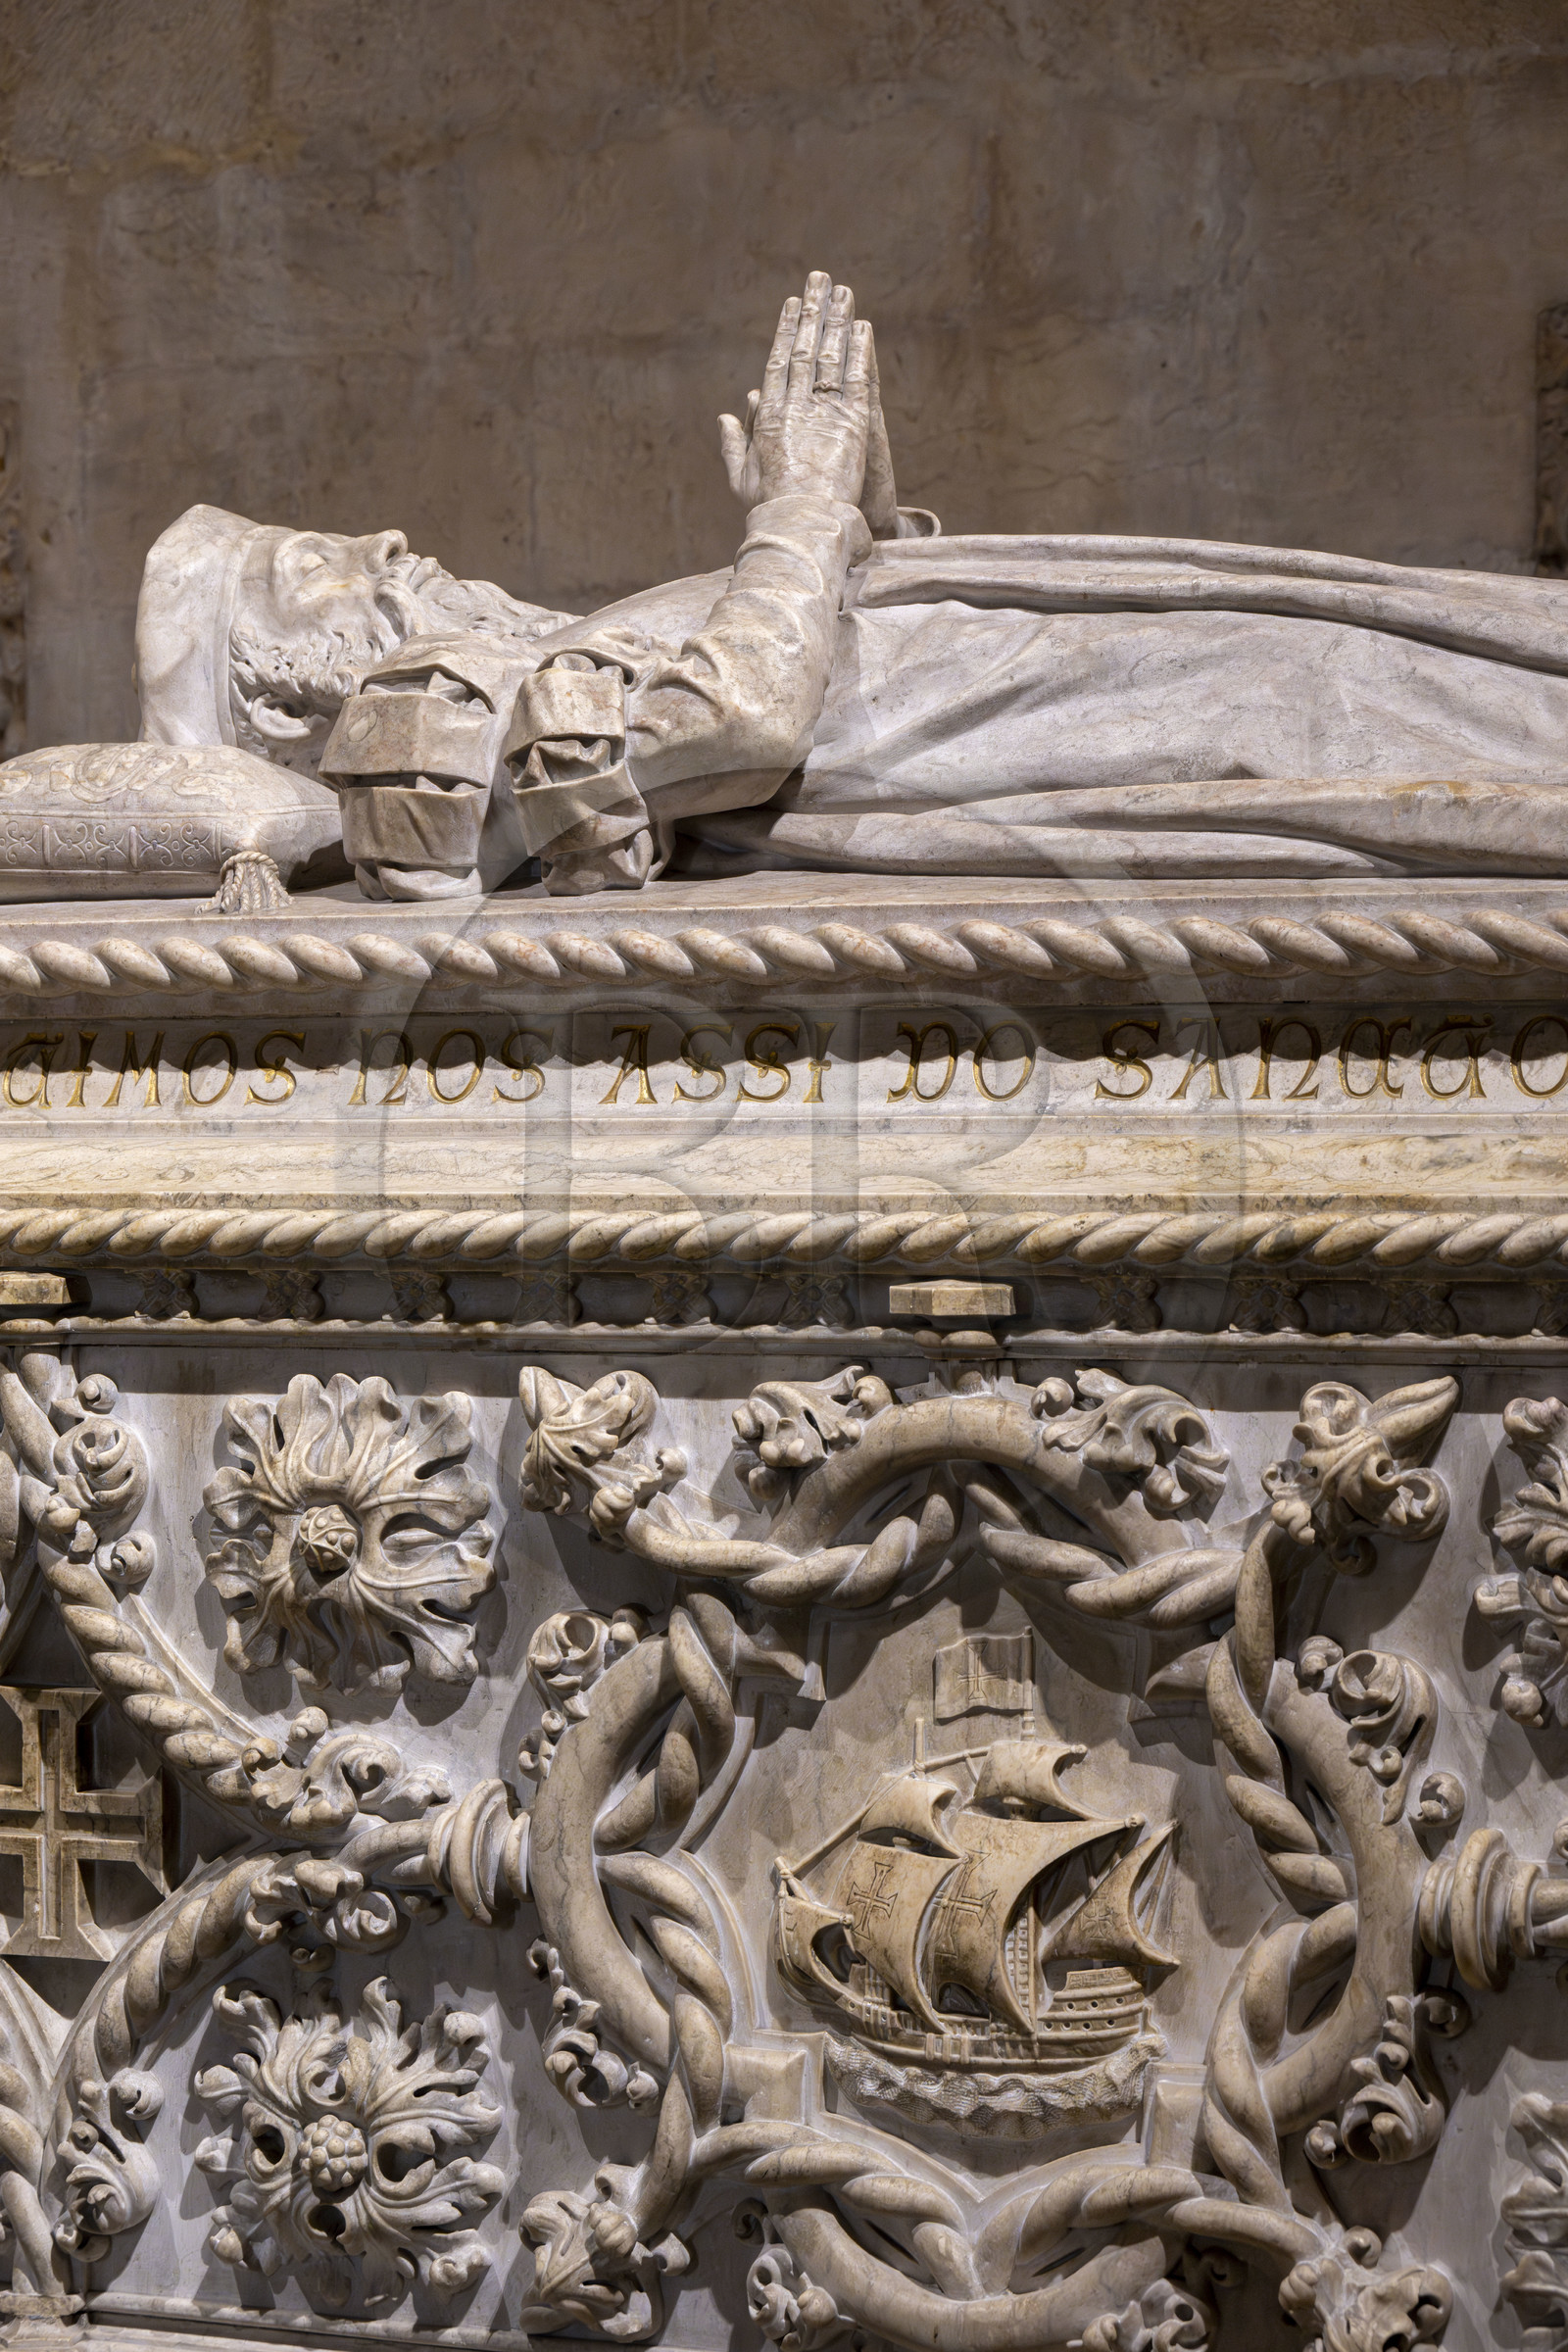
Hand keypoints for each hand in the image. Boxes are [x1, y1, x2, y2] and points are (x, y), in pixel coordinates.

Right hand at [719, 272, 871, 510]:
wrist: (803, 523)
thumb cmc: (770, 509)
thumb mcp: (742, 479)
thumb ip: (732, 444)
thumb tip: (726, 414)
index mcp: (768, 416)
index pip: (779, 362)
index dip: (787, 330)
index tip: (793, 304)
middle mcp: (794, 406)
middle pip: (805, 349)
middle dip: (813, 311)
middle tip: (820, 279)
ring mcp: (824, 413)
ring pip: (831, 357)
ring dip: (838, 322)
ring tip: (844, 292)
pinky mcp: (852, 425)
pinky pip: (856, 381)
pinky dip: (860, 353)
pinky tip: (864, 328)